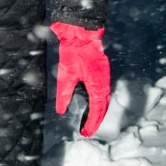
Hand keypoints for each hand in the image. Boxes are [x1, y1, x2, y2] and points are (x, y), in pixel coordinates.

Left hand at [51, 21, 110, 136]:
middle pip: (103, 107)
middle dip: (96, 120)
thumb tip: (61, 110)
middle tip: (87, 131)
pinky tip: (92, 105)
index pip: (97, 110)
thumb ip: (64, 94)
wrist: (80, 33)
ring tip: (89, 122)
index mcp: (97, 85)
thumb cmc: (73, 52)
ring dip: (98, 112)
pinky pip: (103, 91)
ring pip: (104, 99)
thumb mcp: (66, 75)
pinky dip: (99, 101)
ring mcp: (104, 76)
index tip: (84, 132)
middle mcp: (104, 83)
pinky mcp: (102, 71)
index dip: (92, 123)